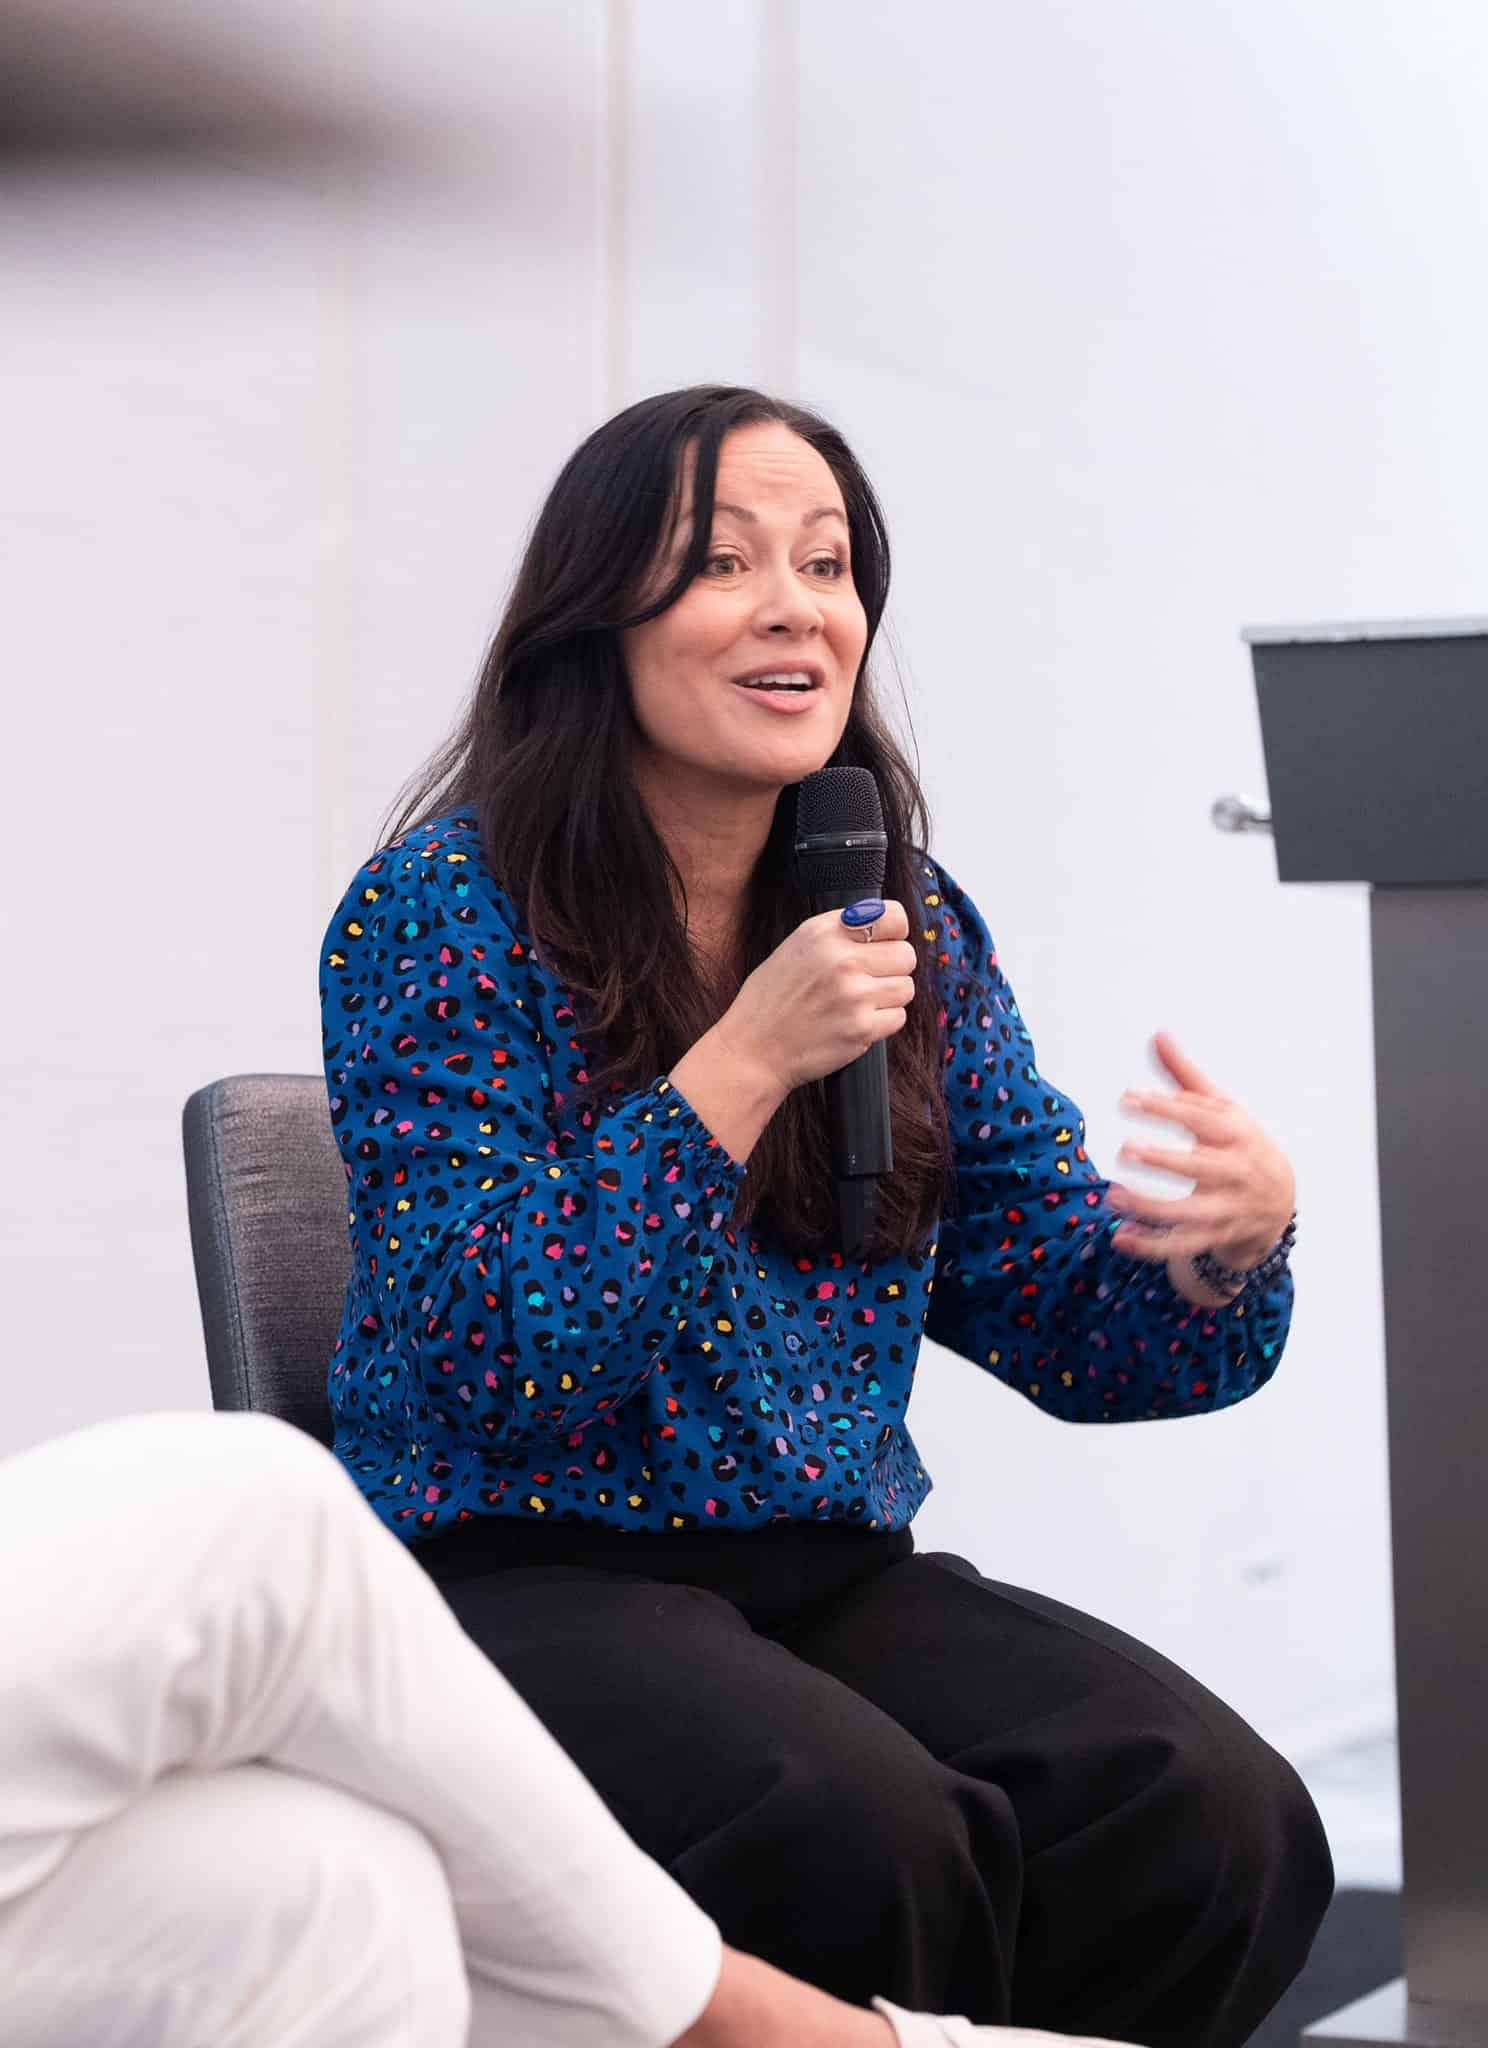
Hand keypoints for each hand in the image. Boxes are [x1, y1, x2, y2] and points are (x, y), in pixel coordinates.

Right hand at [713, 900, 917, 1093]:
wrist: (753, 1049)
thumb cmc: (771, 1000)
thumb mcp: (795, 947)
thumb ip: (838, 933)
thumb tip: (882, 924)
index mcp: (824, 932)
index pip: (893, 917)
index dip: (894, 933)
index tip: (885, 944)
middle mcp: (841, 959)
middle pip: (906, 955)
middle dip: (892, 969)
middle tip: (868, 980)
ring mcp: (854, 995)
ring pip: (906, 988)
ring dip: (889, 997)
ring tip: (859, 1003)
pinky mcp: (862, 1028)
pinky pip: (898, 1017)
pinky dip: (882, 1023)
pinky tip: (855, 1022)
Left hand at [1106, 1032, 1295, 1267]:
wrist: (1279, 1201)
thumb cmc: (1241, 1145)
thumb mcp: (1221, 1109)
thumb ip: (1185, 1077)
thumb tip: (1158, 1035)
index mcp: (1236, 1134)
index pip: (1202, 1119)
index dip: (1167, 1108)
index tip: (1129, 1098)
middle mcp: (1235, 1172)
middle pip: (1201, 1168)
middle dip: (1165, 1162)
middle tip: (1127, 1150)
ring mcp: (1226, 1208)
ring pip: (1189, 1214)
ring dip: (1150, 1209)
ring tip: (1113, 1198)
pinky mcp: (1214, 1236)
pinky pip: (1182, 1246)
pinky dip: (1151, 1245)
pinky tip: (1120, 1237)